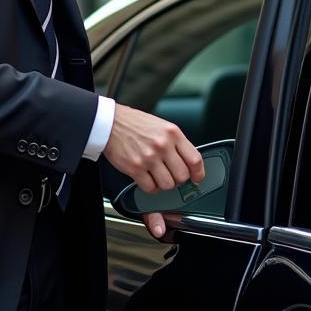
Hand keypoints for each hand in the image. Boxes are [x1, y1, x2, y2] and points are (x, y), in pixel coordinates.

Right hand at [103, 104, 204, 237]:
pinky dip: (151, 187)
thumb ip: (176, 143)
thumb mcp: (162, 126)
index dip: (199, 173)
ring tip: (158, 176)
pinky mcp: (135, 168)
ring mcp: (148, 158)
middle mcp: (162, 145)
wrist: (110, 123)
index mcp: (173, 133)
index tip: (197, 177)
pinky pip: (150, 188)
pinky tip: (148, 179)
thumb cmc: (135, 124)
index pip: (195, 159)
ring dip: (164, 184)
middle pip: (182, 175)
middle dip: (179, 179)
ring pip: (168, 185)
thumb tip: (188, 162)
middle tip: (173, 175)